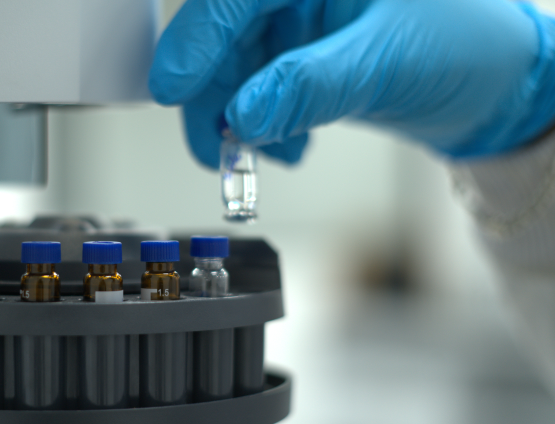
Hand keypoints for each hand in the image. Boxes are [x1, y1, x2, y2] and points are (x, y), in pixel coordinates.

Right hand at [149, 0, 554, 168]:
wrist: (496, 87)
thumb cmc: (466, 46)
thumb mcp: (385, 62)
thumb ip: (308, 86)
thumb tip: (242, 115)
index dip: (198, 38)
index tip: (174, 88)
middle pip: (227, 31)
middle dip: (214, 91)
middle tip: (212, 142)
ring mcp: (301, 21)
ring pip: (237, 66)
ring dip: (235, 117)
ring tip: (251, 154)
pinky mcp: (303, 55)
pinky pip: (260, 86)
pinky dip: (261, 123)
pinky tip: (284, 144)